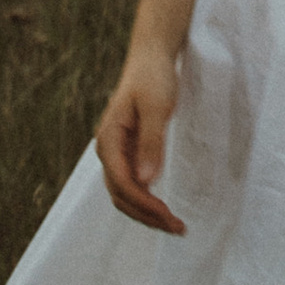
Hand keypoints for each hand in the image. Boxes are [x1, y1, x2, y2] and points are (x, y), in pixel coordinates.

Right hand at [95, 45, 185, 233]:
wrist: (151, 57)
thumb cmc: (153, 77)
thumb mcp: (156, 106)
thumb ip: (151, 142)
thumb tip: (147, 180)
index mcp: (109, 140)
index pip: (122, 184)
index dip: (144, 203)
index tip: (168, 215)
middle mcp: (108, 151)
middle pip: (121, 196)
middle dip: (146, 215)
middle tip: (177, 227)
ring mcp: (116, 153)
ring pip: (125, 194)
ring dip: (146, 212)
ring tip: (173, 225)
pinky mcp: (128, 152)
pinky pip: (133, 184)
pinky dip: (146, 200)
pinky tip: (162, 207)